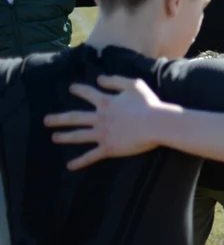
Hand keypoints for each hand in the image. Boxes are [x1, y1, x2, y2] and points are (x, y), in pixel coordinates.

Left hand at [44, 76, 171, 169]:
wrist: (155, 124)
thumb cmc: (149, 104)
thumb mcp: (134, 85)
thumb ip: (116, 80)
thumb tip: (99, 78)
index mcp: (106, 102)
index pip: (88, 93)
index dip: (79, 90)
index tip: (71, 88)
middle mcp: (100, 118)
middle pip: (75, 117)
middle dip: (59, 118)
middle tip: (47, 120)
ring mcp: (102, 134)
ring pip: (78, 135)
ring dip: (64, 137)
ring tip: (54, 137)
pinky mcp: (109, 148)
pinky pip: (91, 156)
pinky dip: (80, 161)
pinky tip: (70, 166)